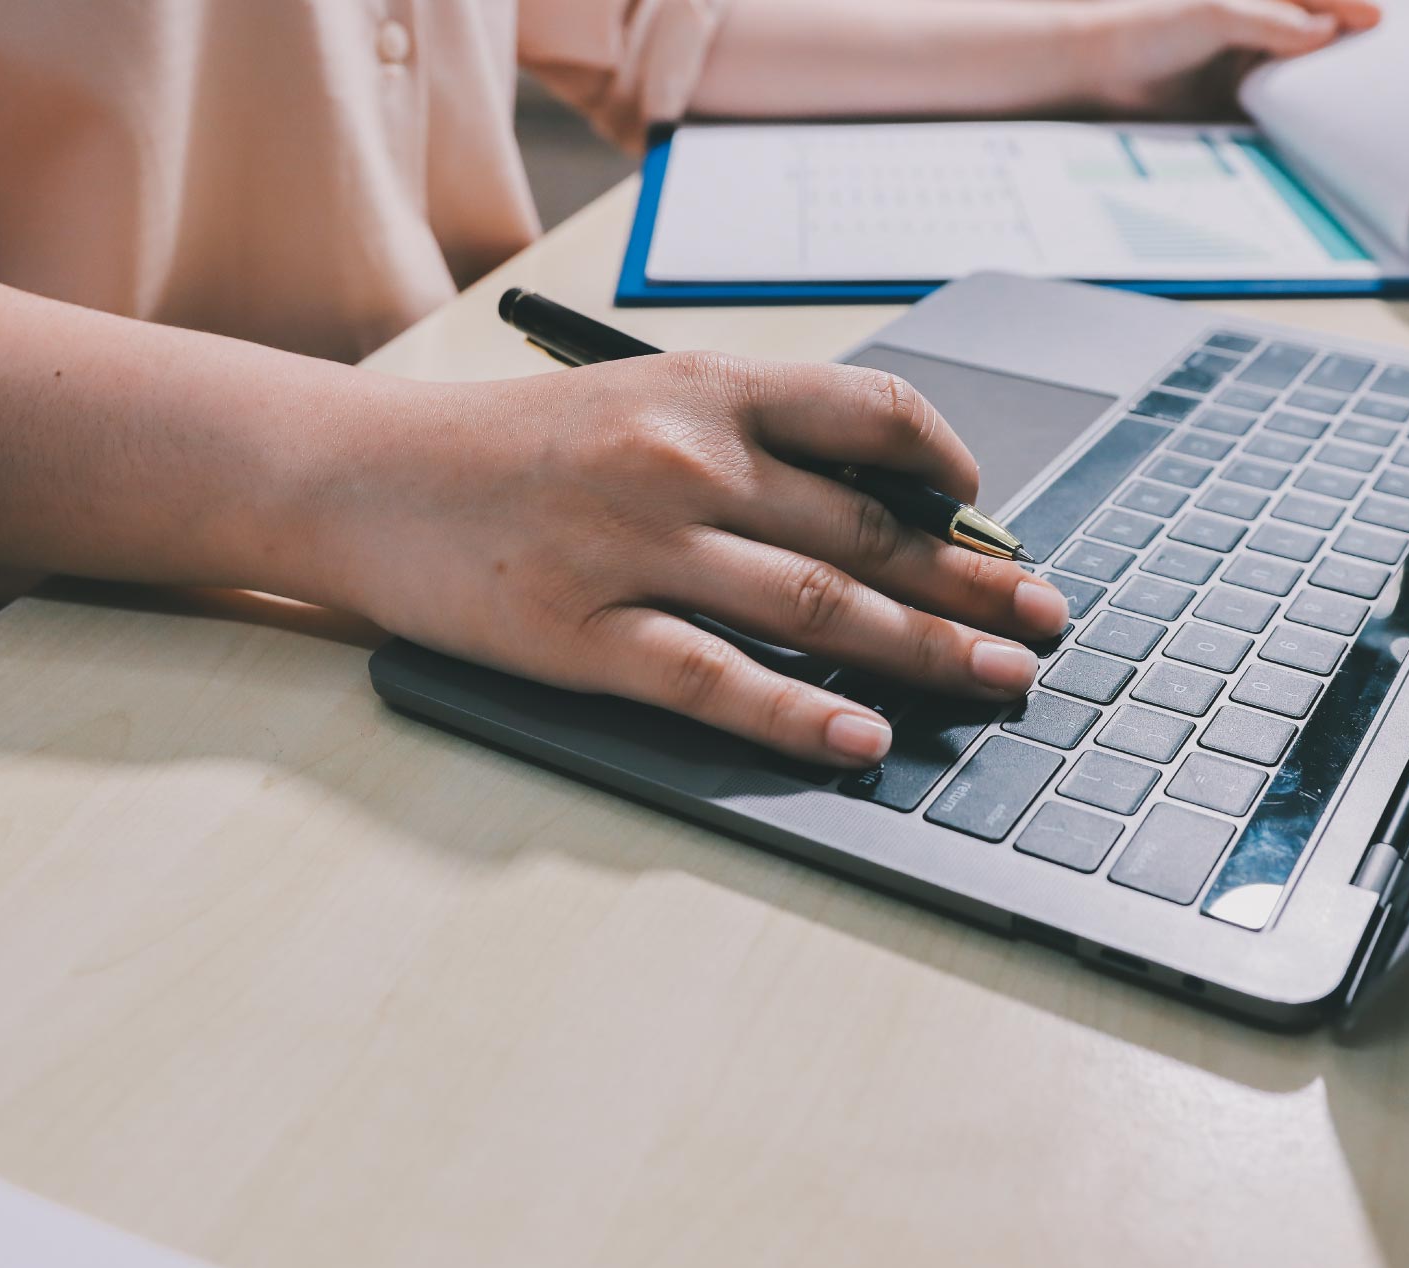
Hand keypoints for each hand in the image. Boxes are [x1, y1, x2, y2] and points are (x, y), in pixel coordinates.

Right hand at [320, 354, 1070, 766]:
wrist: (361, 474)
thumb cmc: (513, 445)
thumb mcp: (638, 397)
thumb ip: (751, 436)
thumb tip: (881, 499)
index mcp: (706, 387)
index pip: (873, 413)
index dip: (951, 468)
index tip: (988, 516)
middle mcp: (683, 458)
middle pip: (867, 529)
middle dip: (972, 582)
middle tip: (1046, 621)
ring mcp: (634, 549)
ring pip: (817, 606)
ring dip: (926, 649)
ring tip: (999, 680)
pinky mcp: (582, 635)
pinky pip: (717, 682)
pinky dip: (799, 714)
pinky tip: (864, 738)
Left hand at [1077, 0, 1382, 115]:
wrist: (1099, 71)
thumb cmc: (1151, 27)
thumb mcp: (1217, 14)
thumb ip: (1272, 21)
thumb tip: (1325, 30)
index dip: (1350, 6)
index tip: (1379, 24)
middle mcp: (1257, 26)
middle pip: (1317, 33)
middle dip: (1347, 47)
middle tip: (1384, 67)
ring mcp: (1245, 62)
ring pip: (1299, 71)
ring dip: (1324, 84)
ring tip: (1360, 101)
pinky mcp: (1232, 99)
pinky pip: (1275, 106)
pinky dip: (1296, 114)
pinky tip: (1316, 126)